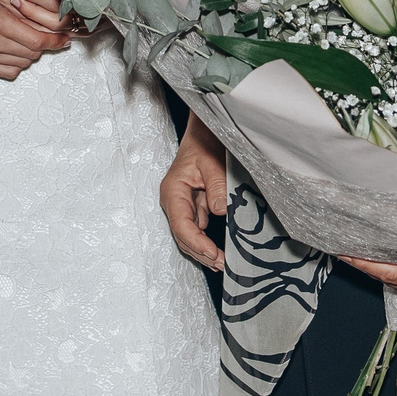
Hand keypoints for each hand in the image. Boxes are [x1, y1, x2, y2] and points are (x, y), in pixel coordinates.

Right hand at [0, 0, 70, 80]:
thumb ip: (26, 7)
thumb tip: (51, 21)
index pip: (37, 39)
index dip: (55, 40)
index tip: (64, 38)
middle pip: (32, 53)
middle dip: (42, 44)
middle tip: (41, 32)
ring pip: (22, 64)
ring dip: (29, 53)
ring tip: (22, 37)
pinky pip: (9, 72)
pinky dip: (16, 62)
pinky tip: (11, 48)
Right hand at [161, 119, 229, 270]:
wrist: (205, 130)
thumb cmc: (205, 141)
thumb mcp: (213, 162)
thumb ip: (217, 187)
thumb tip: (220, 211)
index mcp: (173, 191)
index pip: (181, 226)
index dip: (197, 243)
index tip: (214, 254)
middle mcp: (175, 200)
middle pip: (183, 236)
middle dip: (201, 253)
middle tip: (223, 265)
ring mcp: (184, 204)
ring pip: (189, 235)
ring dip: (203, 250)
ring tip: (222, 263)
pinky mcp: (195, 204)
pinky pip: (198, 227)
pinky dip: (207, 240)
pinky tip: (220, 249)